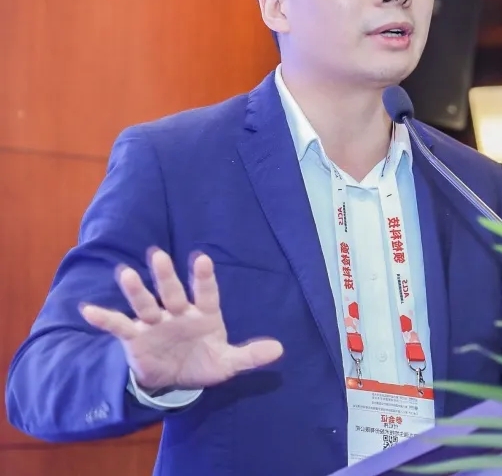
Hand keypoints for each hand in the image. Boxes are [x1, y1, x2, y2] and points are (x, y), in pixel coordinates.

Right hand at [80, 248, 282, 391]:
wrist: (175, 380)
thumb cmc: (203, 361)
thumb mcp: (227, 362)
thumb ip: (249, 355)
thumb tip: (280, 349)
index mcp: (203, 314)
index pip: (205, 293)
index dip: (204, 278)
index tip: (202, 259)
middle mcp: (178, 313)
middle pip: (171, 292)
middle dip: (165, 276)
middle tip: (159, 255)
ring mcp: (155, 323)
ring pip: (145, 303)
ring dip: (136, 290)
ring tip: (125, 273)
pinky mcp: (136, 337)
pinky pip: (118, 325)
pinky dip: (104, 318)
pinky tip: (88, 309)